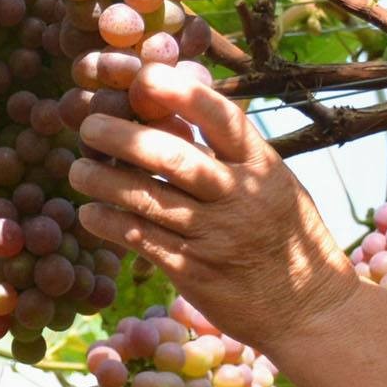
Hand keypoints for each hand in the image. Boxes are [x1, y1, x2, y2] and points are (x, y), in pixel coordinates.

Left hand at [66, 65, 360, 353]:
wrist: (309, 309)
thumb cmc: (284, 235)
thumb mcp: (273, 184)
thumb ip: (230, 153)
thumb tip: (171, 111)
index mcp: (261, 165)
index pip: (221, 118)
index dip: (181, 93)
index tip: (143, 77)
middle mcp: (239, 196)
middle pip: (173, 158)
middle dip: (123, 137)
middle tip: (88, 125)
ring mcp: (215, 236)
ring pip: (148, 199)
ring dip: (103, 180)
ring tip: (77, 170)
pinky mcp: (194, 272)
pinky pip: (142, 240)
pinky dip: (109, 223)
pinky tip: (90, 214)